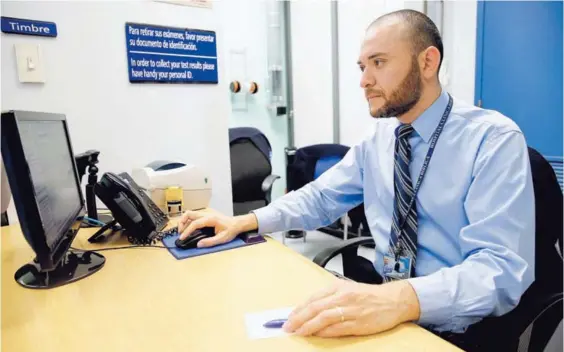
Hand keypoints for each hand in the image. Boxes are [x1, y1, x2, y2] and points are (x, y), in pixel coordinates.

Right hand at [177, 210, 257, 247]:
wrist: (236, 223)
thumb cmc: (231, 230)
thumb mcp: (222, 239)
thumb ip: (210, 242)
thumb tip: (199, 244)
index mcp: (210, 219)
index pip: (195, 223)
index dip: (187, 231)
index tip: (182, 238)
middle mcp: (207, 214)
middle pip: (189, 214)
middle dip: (182, 223)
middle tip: (180, 233)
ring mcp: (206, 213)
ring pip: (190, 213)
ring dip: (184, 221)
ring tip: (183, 231)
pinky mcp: (206, 214)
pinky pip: (194, 215)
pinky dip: (188, 220)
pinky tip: (189, 228)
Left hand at [282, 280, 419, 337]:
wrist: (392, 300)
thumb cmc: (368, 295)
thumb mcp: (347, 289)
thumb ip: (329, 297)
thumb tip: (310, 309)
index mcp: (338, 287)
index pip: (313, 298)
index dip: (299, 309)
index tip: (289, 317)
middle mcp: (343, 297)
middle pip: (315, 308)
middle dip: (299, 318)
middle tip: (288, 327)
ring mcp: (351, 310)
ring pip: (324, 318)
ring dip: (308, 326)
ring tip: (298, 332)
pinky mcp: (358, 323)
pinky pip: (338, 328)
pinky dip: (325, 332)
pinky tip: (316, 335)